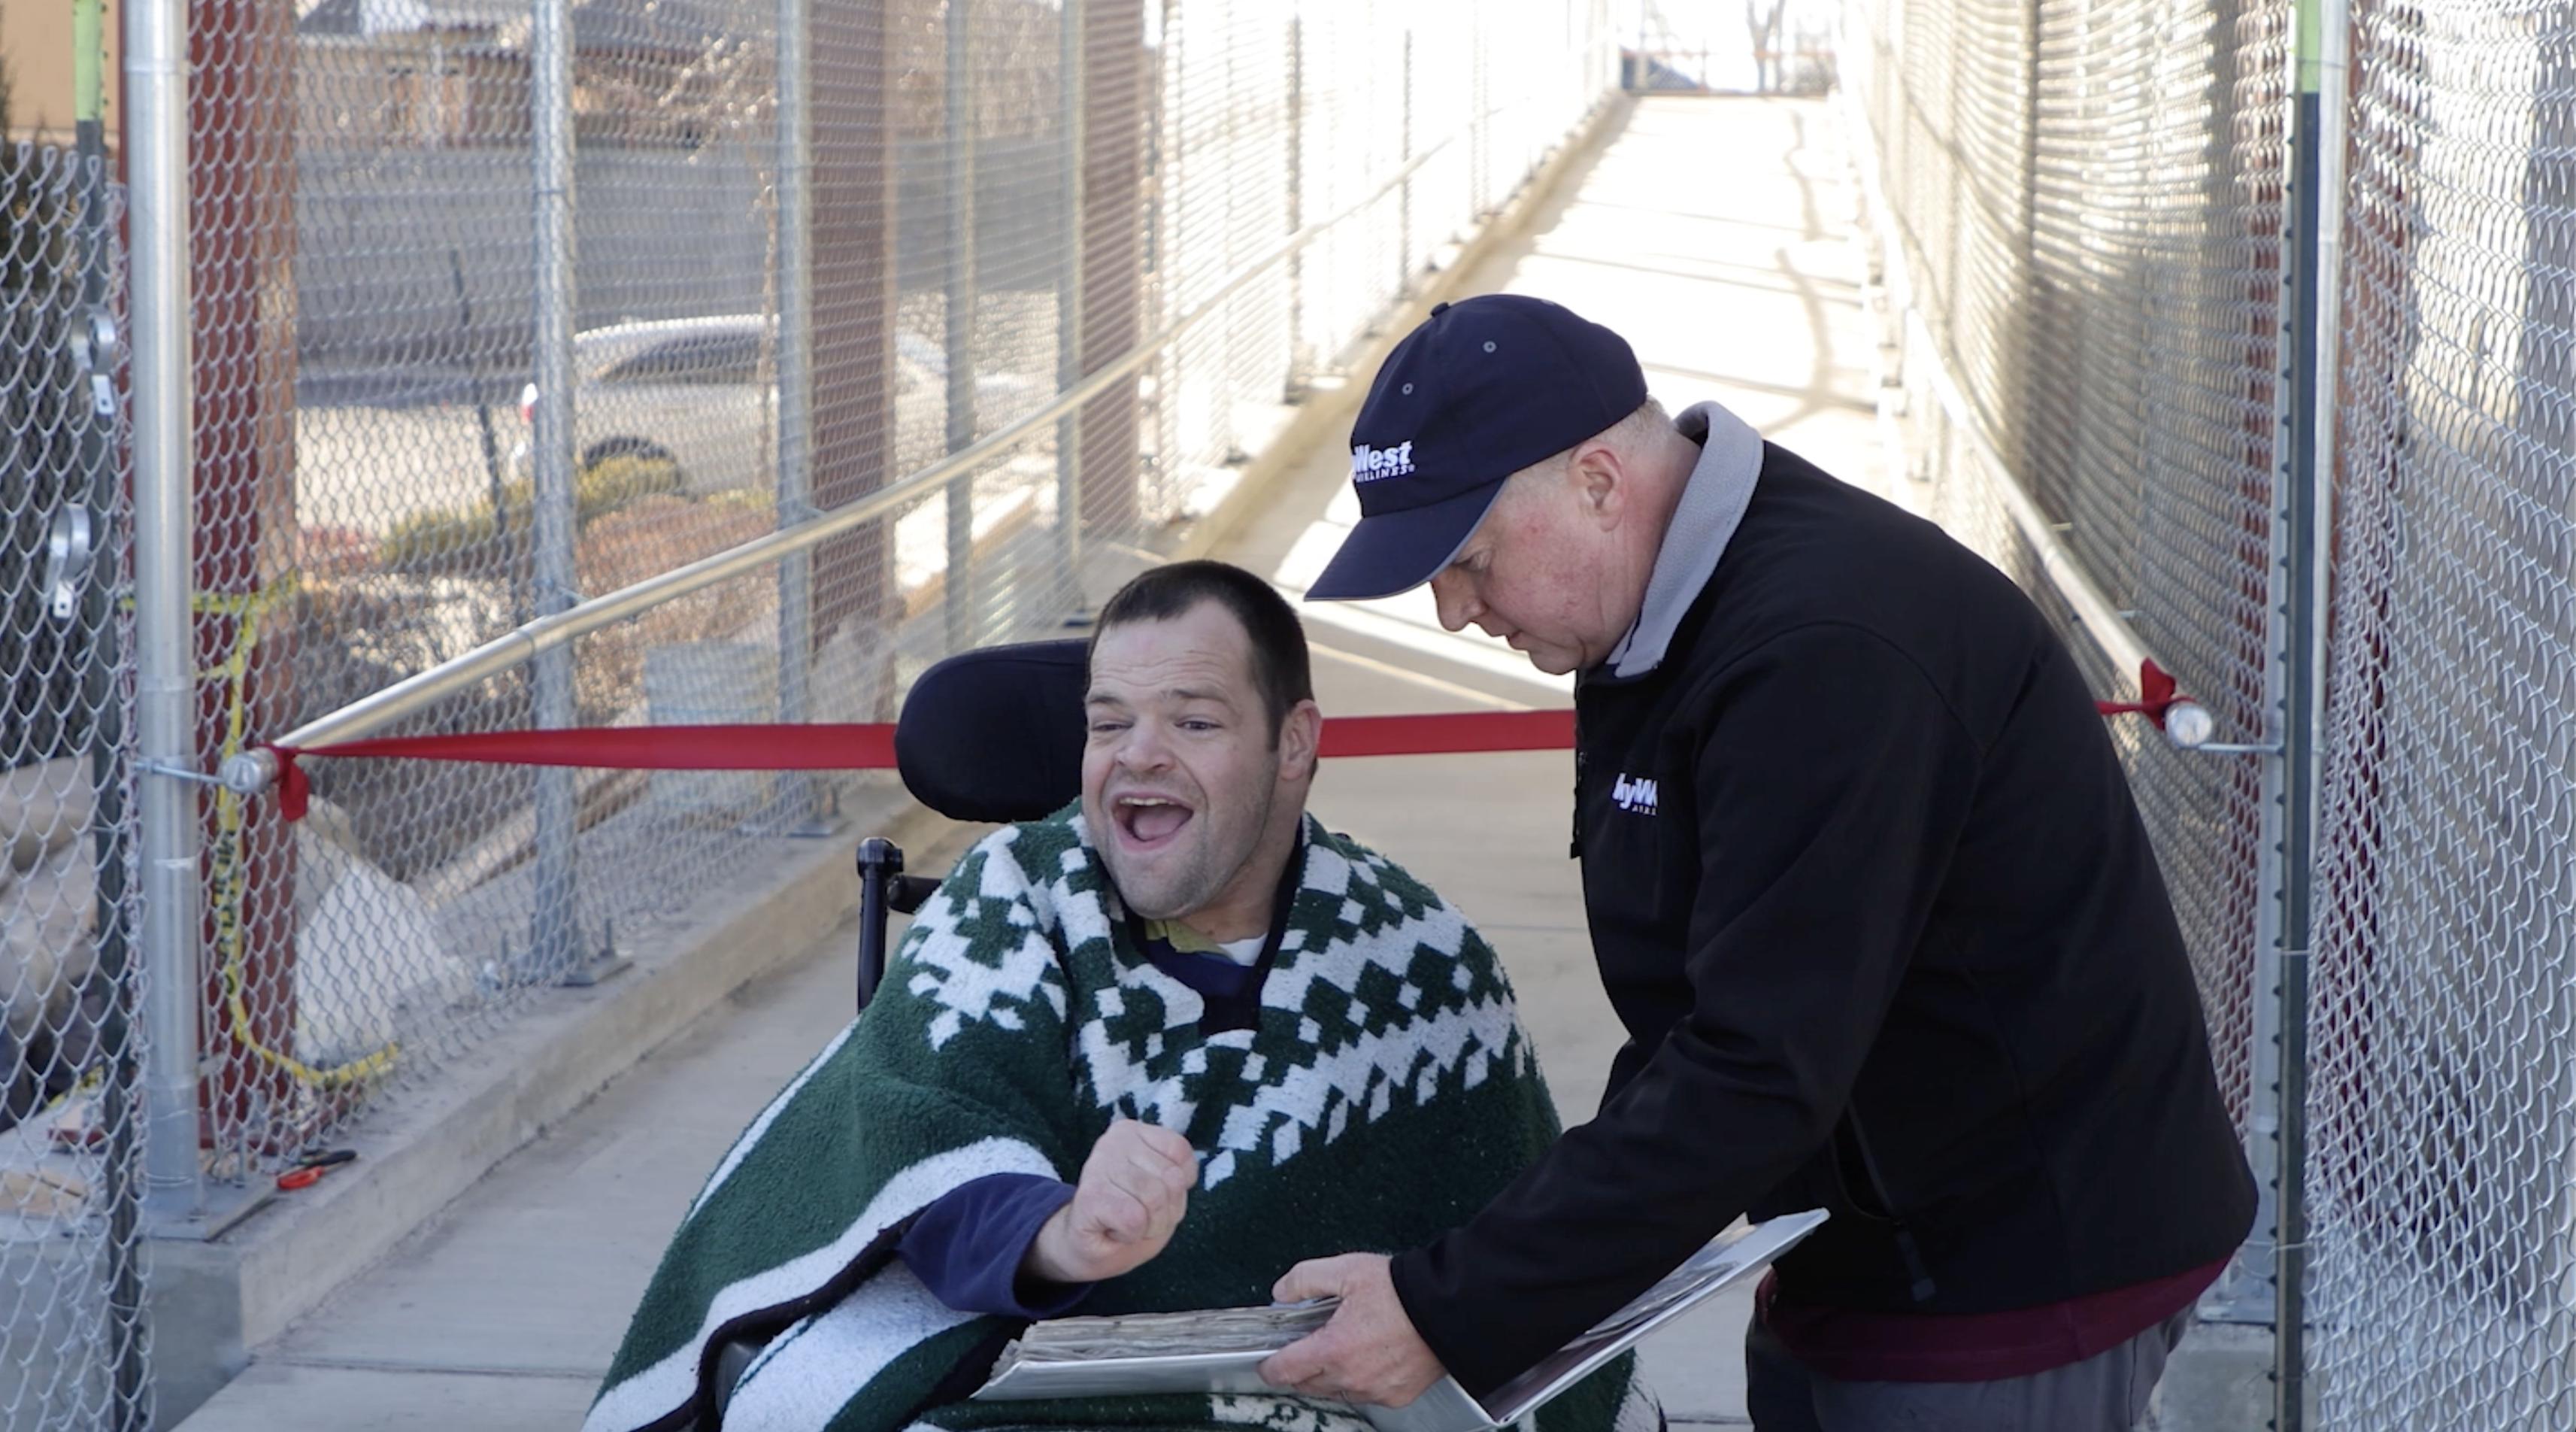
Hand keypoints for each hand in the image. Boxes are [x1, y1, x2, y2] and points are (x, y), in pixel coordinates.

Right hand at [1023, 1120, 1196, 1284]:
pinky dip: (1133, 1234)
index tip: (1155, 1197)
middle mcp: (1112, 1142)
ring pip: (1155, 1199)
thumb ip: (1178, 1173)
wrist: (1087, 1248)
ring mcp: (1097, 1166)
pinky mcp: (1089, 1196)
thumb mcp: (1166, 1190)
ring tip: (1128, 1224)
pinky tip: (1115, 1230)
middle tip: (1142, 1218)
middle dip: (1167, 1211)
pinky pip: (1135, 1219)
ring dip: (1150, 1226)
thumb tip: (1179, 1178)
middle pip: (1172, 1179)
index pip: (1181, 1152)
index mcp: (1132, 1132)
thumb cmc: (1131, 1217)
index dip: (1179, 1187)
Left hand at [1257, 1254, 1445, 1406]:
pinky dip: (1357, 1381)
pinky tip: (1365, 1358)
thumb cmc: (1402, 1290)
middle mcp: (1351, 1377)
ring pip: (1335, 1391)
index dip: (1269, 1366)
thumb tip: (1281, 1293)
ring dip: (1328, 1376)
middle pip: (1306, 1385)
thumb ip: (1305, 1279)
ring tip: (1338, 1348)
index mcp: (1333, 1349)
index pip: (1284, 1371)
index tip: (1267, 1361)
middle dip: (1299, 1368)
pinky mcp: (1396, 1396)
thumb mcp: (1347, 1270)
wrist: (1449, 1308)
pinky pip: (1365, 1395)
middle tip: (1304, 1346)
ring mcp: (1375, 1391)